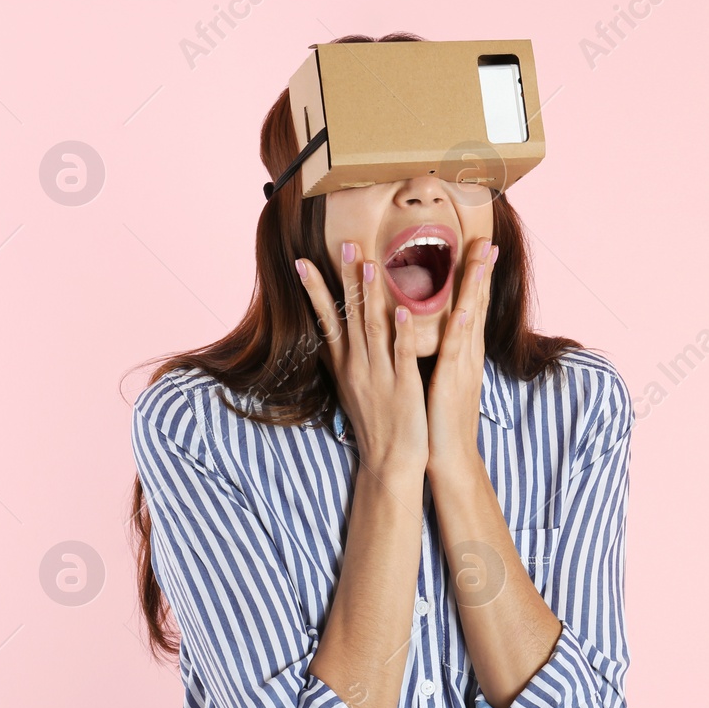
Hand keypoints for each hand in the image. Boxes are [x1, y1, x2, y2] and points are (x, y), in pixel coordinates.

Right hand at [295, 242, 427, 478]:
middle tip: (346, 244)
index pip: (327, 320)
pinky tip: (404, 311)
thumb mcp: (351, 388)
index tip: (304, 262)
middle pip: (350, 316)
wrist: (388, 462)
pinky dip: (403, 334)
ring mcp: (380, 376)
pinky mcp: (404, 388)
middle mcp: (358, 366)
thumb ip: (344, 359)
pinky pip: (402, 356)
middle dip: (347, 279)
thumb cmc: (375, 423)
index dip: (316, 291)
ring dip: (372, 296)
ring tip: (371, 265)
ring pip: (374, 329)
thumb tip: (330, 336)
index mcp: (345, 365)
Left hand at [426, 236, 497, 479]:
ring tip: (481, 257)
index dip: (476, 276)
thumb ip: (443, 352)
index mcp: (463, 352)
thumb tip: (438, 331)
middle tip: (487, 239)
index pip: (472, 305)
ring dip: (475, 287)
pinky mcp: (452, 382)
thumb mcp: (443, 377)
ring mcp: (463, 366)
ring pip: (471, 319)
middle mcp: (468, 354)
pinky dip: (462, 328)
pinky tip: (466, 308)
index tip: (479, 247)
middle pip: (478, 304)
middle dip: (482, 271)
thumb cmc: (440, 419)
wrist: (448, 456)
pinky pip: (457, 351)